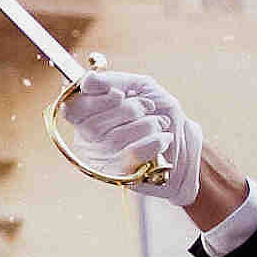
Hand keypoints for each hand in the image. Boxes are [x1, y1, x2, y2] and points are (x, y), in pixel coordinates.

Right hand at [60, 70, 203, 206]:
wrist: (184, 141)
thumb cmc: (158, 113)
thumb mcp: (139, 87)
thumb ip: (113, 81)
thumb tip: (87, 80)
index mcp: (86, 117)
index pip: (73, 108)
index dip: (96, 99)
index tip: (119, 94)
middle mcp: (87, 140)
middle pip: (94, 124)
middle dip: (131, 109)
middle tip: (148, 108)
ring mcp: (101, 160)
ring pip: (116, 138)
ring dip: (148, 125)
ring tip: (159, 125)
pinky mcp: (119, 175)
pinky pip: (133, 153)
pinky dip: (156, 141)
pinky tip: (162, 140)